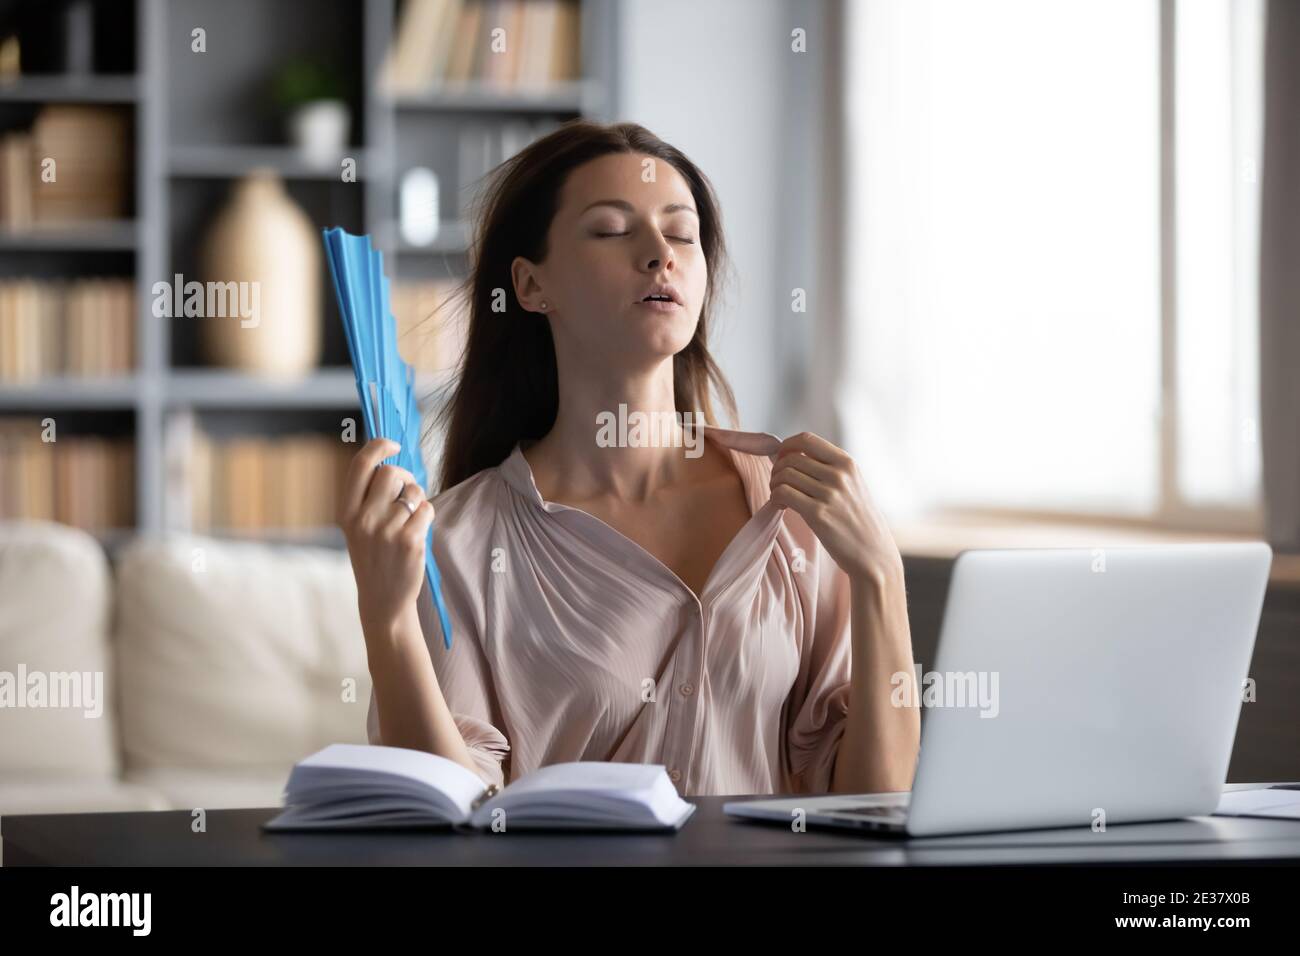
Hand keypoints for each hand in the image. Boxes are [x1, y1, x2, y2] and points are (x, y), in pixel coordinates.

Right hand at [337, 437, 434, 630]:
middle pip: (391, 473)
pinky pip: (427, 508)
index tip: (393, 445)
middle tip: (406, 492)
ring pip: (413, 491)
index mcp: (346, 513)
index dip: (378, 447)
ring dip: (417, 499)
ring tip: (410, 519)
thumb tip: (393, 463)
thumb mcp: (358, 527)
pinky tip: (418, 531)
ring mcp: (386, 530)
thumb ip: (368, 498)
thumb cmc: (374, 557)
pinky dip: (427, 515)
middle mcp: (363, 519)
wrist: (383, 599)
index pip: (360, 465)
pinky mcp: (410, 540)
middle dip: (404, 476)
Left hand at [768, 431, 902, 582]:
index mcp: (847, 463)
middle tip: (778, 484)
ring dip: (774, 485)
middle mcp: (839, 474)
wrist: (873, 553)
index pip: (806, 439)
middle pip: (791, 459)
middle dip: (777, 470)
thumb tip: (790, 456)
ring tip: (780, 497)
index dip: (786, 446)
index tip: (781, 459)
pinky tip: (781, 507)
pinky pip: (783, 494)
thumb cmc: (858, 520)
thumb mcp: (852, 484)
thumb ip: (828, 468)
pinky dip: (775, 498)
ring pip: (784, 475)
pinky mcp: (818, 514)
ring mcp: (829, 494)